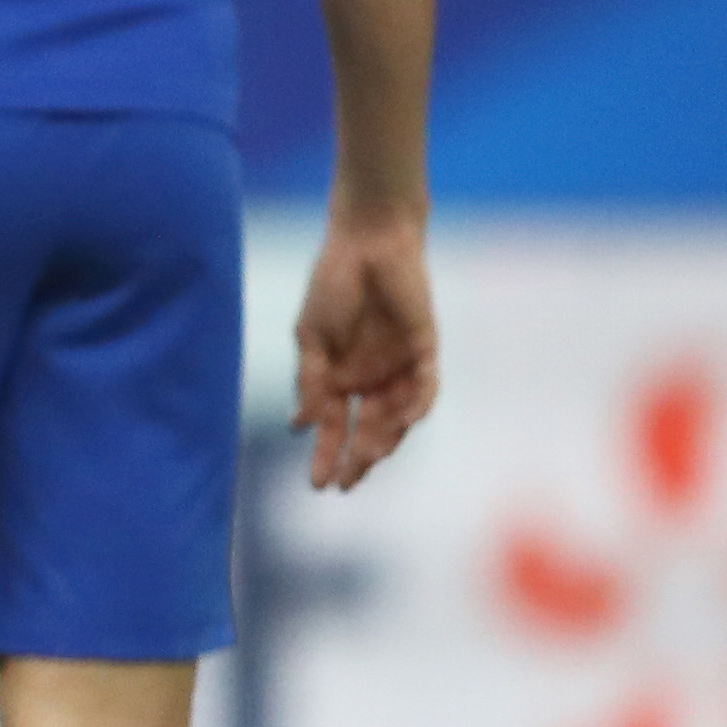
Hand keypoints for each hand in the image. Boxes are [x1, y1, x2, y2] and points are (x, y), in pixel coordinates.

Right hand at [293, 207, 436, 492]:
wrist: (366, 243)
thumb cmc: (332, 284)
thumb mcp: (310, 336)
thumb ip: (309, 378)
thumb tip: (302, 424)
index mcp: (340, 376)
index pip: (334, 425)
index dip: (327, 454)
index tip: (317, 484)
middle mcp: (372, 377)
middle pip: (368, 429)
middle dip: (357, 458)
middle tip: (346, 484)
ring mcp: (399, 366)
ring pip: (397, 416)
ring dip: (385, 439)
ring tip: (367, 457)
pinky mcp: (424, 348)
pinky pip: (425, 386)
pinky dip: (416, 405)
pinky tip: (403, 421)